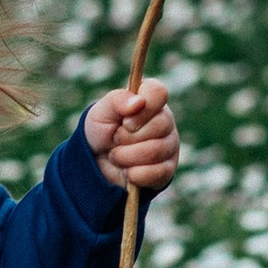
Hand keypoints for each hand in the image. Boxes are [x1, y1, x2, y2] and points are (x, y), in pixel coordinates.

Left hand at [84, 79, 178, 195]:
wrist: (98, 163)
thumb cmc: (102, 131)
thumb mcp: (102, 112)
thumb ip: (118, 101)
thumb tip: (138, 102)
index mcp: (151, 100)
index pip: (159, 93)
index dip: (141, 109)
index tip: (125, 121)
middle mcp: (165, 121)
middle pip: (159, 125)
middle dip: (127, 137)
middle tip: (115, 139)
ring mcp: (169, 146)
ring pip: (155, 151)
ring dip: (126, 156)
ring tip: (117, 156)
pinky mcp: (168, 170)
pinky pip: (156, 173)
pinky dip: (134, 174)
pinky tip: (128, 171)